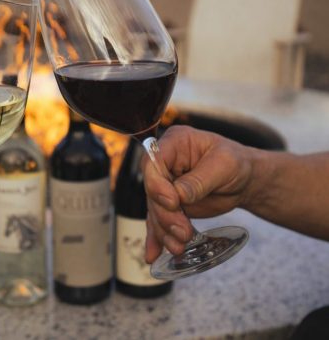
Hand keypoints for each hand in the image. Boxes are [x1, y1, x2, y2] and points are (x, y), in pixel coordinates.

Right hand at [143, 125, 254, 261]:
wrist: (245, 180)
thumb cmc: (237, 163)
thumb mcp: (225, 165)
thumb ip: (200, 180)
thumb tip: (179, 195)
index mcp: (175, 143)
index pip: (153, 161)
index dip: (157, 183)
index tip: (173, 203)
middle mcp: (165, 163)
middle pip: (152, 189)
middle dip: (165, 214)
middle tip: (183, 232)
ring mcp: (166, 184)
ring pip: (155, 209)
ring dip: (164, 230)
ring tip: (178, 247)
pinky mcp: (170, 204)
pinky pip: (159, 220)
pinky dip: (158, 238)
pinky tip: (154, 253)